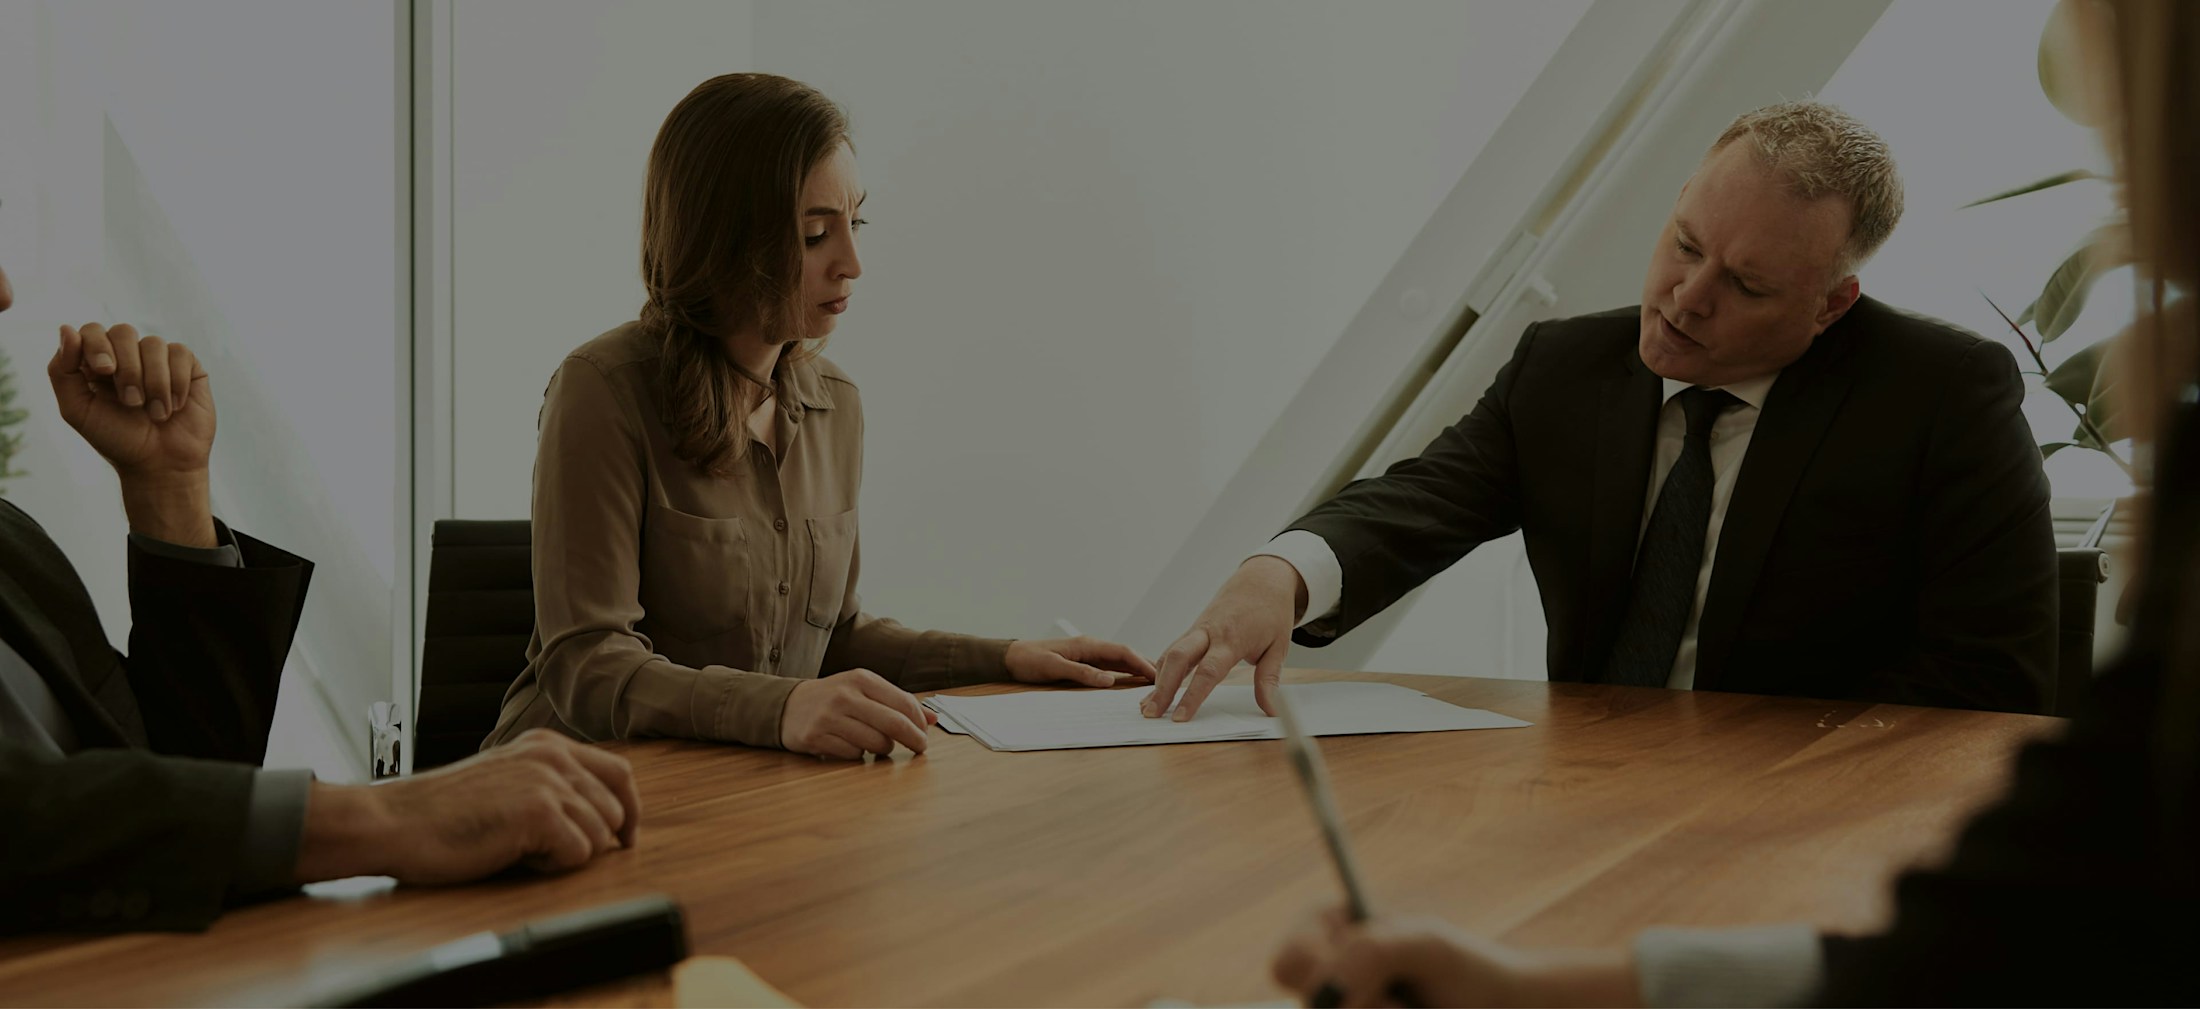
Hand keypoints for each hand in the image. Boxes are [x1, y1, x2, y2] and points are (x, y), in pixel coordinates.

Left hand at [48, 323, 218, 545]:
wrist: (161, 464)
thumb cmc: (117, 439)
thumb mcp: (77, 410)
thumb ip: (62, 371)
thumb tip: (67, 329)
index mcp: (97, 363)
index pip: (92, 331)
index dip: (97, 344)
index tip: (105, 371)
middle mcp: (127, 356)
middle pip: (123, 331)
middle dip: (128, 368)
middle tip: (131, 401)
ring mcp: (158, 360)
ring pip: (154, 344)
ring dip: (153, 382)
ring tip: (155, 412)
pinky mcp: (188, 367)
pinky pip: (181, 354)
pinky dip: (176, 382)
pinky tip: (174, 406)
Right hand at [294, 729, 641, 885]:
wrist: (393, 821)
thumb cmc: (441, 813)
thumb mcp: (505, 781)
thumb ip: (549, 786)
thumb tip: (601, 820)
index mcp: (547, 745)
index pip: (618, 772)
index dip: (627, 809)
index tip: (624, 837)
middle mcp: (553, 756)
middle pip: (615, 808)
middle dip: (590, 838)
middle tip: (539, 849)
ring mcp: (548, 781)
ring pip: (599, 835)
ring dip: (564, 853)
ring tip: (517, 847)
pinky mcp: (540, 812)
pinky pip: (578, 854)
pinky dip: (550, 866)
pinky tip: (512, 854)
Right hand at [781, 668, 936, 758]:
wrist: (788, 706)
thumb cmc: (835, 699)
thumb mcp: (865, 691)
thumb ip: (898, 702)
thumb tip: (933, 719)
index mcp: (861, 679)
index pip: (903, 703)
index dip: (920, 723)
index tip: (925, 734)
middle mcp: (845, 695)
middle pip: (894, 724)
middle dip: (914, 739)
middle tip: (920, 748)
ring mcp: (829, 717)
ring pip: (876, 743)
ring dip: (884, 749)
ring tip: (878, 744)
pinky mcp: (816, 737)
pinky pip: (854, 754)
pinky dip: (859, 754)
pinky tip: (851, 745)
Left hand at [1005, 635, 1157, 687]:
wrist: (1010, 657)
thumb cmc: (1029, 660)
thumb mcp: (1054, 668)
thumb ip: (1082, 673)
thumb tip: (1109, 680)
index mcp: (1087, 645)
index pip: (1122, 652)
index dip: (1142, 663)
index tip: (1159, 675)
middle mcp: (1091, 647)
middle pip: (1125, 655)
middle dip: (1146, 665)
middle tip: (1167, 679)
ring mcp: (1088, 654)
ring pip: (1119, 661)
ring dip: (1137, 669)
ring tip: (1156, 681)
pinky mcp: (1083, 661)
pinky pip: (1109, 667)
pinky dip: (1124, 673)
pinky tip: (1132, 681)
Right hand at [1144, 555, 1303, 720]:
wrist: (1262, 580)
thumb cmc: (1271, 612)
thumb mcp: (1279, 647)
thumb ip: (1269, 680)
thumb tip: (1270, 710)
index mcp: (1232, 638)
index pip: (1208, 671)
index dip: (1192, 696)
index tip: (1181, 717)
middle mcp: (1209, 632)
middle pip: (1178, 659)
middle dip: (1162, 688)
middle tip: (1151, 714)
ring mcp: (1197, 630)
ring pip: (1170, 654)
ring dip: (1157, 681)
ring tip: (1147, 709)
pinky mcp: (1192, 631)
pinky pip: (1172, 650)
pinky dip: (1162, 670)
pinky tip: (1156, 690)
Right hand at [1271, 906, 1639, 1007]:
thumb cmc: (1467, 971)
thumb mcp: (1426, 946)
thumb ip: (1372, 953)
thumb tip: (1327, 992)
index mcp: (1324, 931)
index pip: (1288, 963)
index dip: (1323, 981)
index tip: (1378, 986)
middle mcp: (1323, 977)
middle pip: (1311, 1006)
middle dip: (1364, 1008)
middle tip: (1403, 1005)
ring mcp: (1339, 1007)